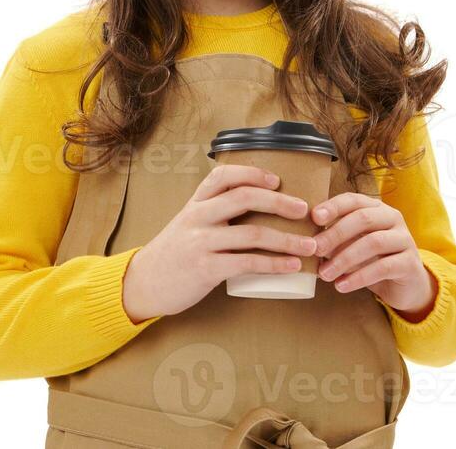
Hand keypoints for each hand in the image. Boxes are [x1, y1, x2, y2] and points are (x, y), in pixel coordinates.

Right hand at [120, 164, 319, 321]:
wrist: (145, 282)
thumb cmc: (174, 253)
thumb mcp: (188, 224)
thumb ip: (213, 213)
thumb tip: (257, 209)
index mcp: (195, 203)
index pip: (224, 176)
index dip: (253, 173)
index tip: (278, 180)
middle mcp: (197, 217)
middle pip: (244, 198)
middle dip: (280, 203)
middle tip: (304, 211)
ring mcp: (200, 242)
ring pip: (252, 233)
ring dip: (287, 240)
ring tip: (310, 246)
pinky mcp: (206, 268)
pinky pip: (247, 263)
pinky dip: (274, 264)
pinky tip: (291, 267)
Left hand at [310, 193, 435, 317]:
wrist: (405, 285)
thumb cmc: (371, 260)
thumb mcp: (352, 244)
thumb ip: (335, 238)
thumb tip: (306, 240)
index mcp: (376, 208)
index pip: (353, 200)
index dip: (333, 206)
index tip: (314, 217)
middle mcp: (393, 218)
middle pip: (362, 219)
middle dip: (335, 234)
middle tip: (315, 249)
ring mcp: (405, 239)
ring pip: (373, 243)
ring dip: (344, 259)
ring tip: (324, 274)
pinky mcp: (410, 263)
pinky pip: (383, 267)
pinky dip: (359, 277)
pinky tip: (341, 286)